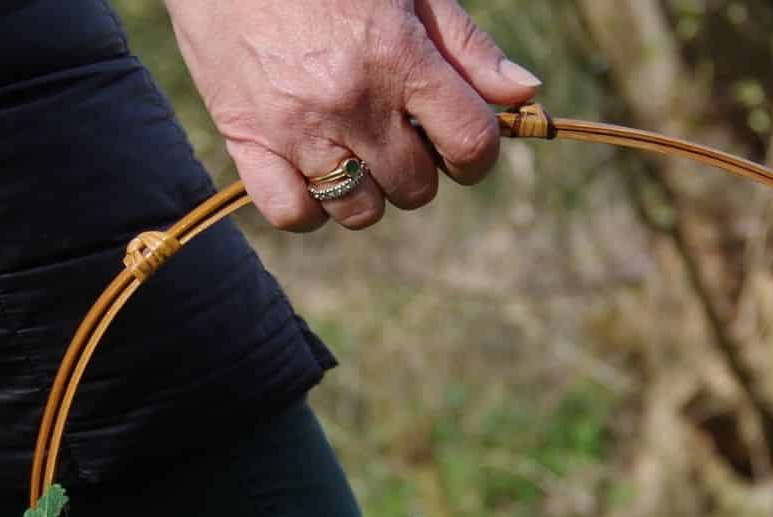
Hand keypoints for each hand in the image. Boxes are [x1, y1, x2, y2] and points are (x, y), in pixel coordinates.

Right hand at [160, 0, 541, 230]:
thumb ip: (466, 47)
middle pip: (416, 188)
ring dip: (367, 192)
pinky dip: (308, 206)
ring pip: (360, 212)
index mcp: (398, 58)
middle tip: (394, 129)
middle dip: (417, 167)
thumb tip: (524, 95)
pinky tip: (311, 170)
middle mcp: (351, 102)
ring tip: (352, 147)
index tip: (461, 144)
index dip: (476, 155)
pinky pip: (295, 215)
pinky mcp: (248, 142)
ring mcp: (298, 129)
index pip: (471, 145)